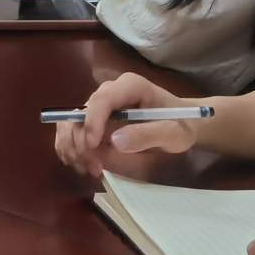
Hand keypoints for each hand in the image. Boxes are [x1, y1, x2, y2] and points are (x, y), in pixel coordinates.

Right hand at [49, 72, 196, 174]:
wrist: (184, 125)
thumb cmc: (181, 126)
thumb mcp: (173, 133)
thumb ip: (148, 135)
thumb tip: (114, 141)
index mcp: (129, 86)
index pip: (101, 100)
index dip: (92, 122)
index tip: (92, 147)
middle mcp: (109, 91)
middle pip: (81, 112)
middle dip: (81, 142)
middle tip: (93, 168)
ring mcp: (100, 105)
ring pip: (71, 122)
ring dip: (72, 147)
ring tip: (87, 169)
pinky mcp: (95, 118)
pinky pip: (73, 130)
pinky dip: (71, 147)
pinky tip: (81, 163)